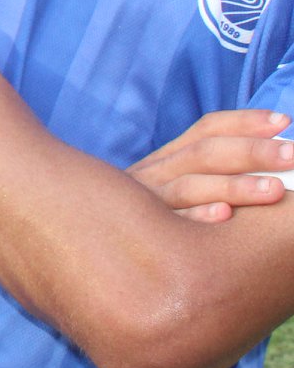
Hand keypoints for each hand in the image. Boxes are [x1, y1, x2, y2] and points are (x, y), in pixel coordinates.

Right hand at [128, 108, 293, 222]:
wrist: (92, 245)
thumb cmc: (158, 218)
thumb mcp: (175, 186)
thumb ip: (212, 172)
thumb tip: (271, 159)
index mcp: (169, 158)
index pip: (208, 129)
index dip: (245, 122)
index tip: (284, 122)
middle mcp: (156, 173)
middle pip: (204, 154)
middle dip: (252, 152)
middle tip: (293, 154)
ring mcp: (146, 202)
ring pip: (190, 187)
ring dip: (233, 186)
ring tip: (274, 190)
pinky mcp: (141, 236)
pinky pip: (172, 226)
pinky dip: (197, 218)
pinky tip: (225, 216)